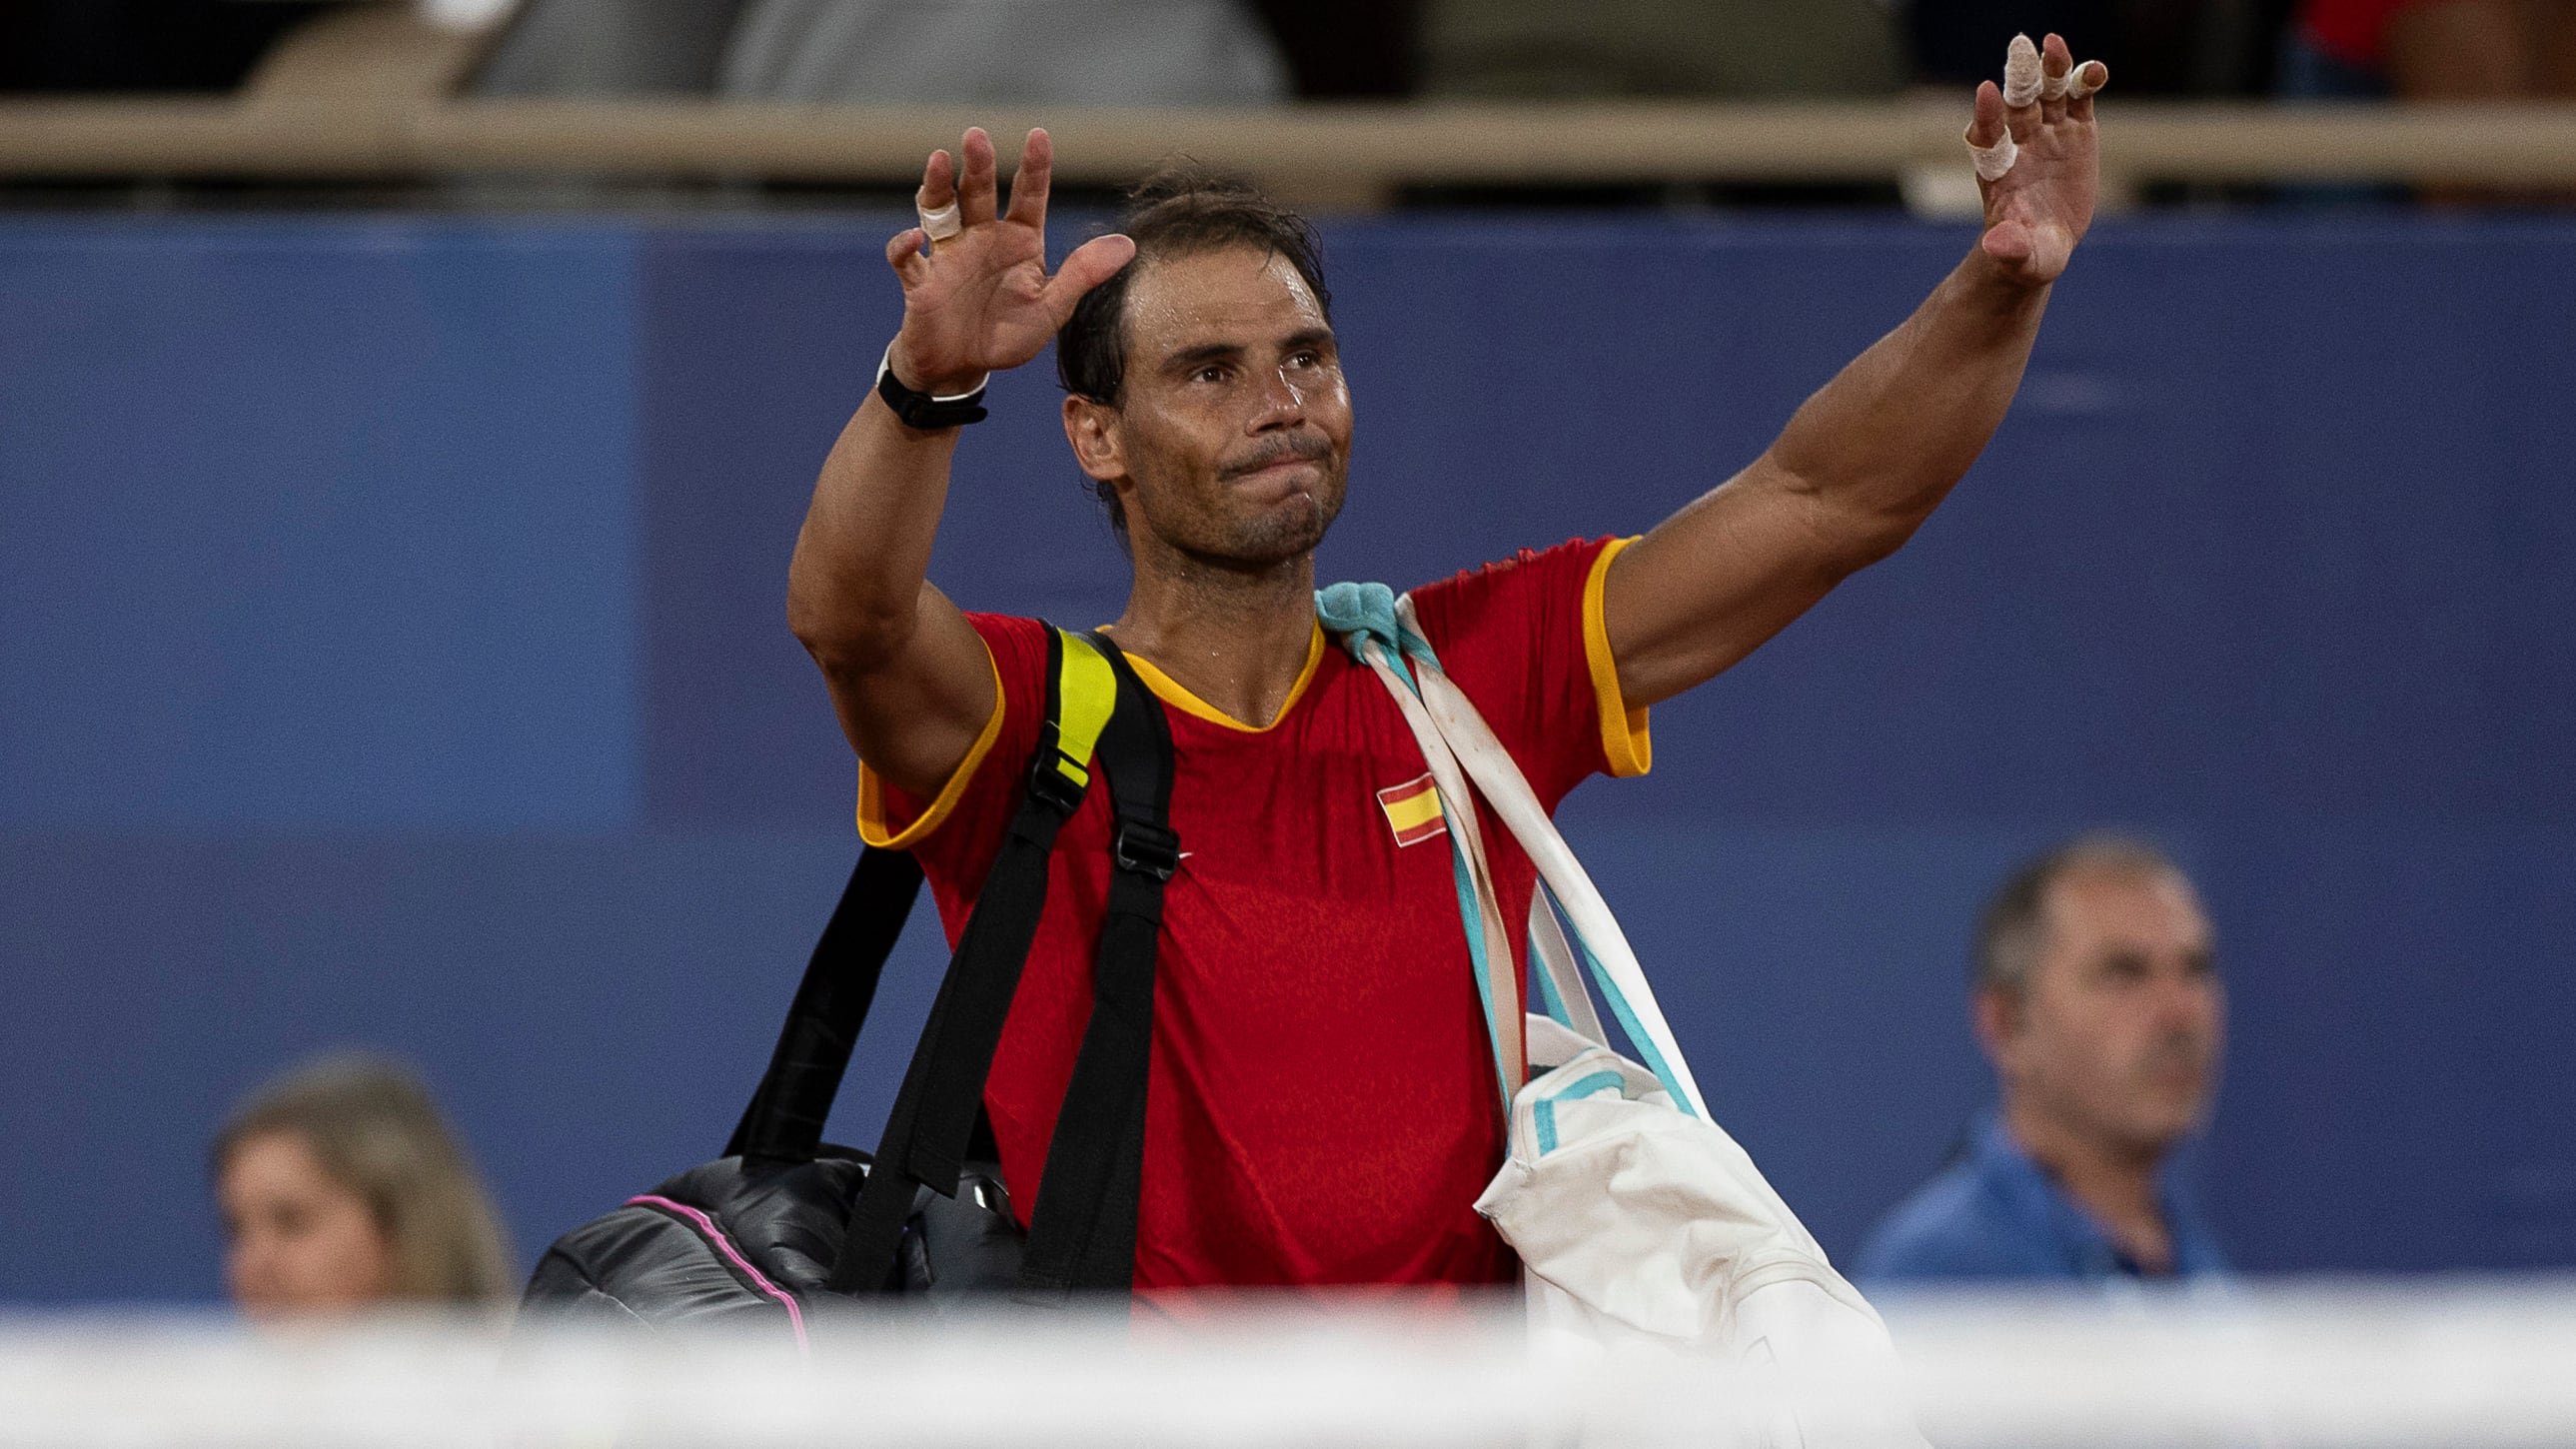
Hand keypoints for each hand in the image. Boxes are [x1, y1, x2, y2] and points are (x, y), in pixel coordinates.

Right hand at [882, 127, 1136, 396]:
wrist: (961, 367)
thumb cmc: (1006, 335)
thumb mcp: (1051, 309)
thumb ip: (1083, 275)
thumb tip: (1127, 245)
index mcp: (1019, 240)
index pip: (1029, 194)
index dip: (1034, 166)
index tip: (1039, 136)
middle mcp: (983, 237)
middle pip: (979, 191)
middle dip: (978, 164)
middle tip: (976, 136)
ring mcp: (949, 255)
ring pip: (940, 209)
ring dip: (937, 185)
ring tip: (939, 160)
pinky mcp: (921, 280)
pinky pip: (906, 258)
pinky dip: (904, 246)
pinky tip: (913, 239)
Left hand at [1967, 33, 2106, 287]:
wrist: (2042, 241)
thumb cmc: (2025, 253)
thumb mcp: (2022, 258)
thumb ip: (2011, 248)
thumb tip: (1997, 246)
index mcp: (1997, 172)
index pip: (1988, 137)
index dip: (1988, 116)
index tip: (1986, 92)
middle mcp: (2019, 144)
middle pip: (2017, 105)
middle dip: (2019, 78)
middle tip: (2020, 47)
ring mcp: (2047, 133)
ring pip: (2047, 94)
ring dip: (2051, 69)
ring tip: (2054, 45)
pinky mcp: (2075, 130)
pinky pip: (2079, 99)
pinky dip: (2085, 81)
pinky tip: (2095, 70)